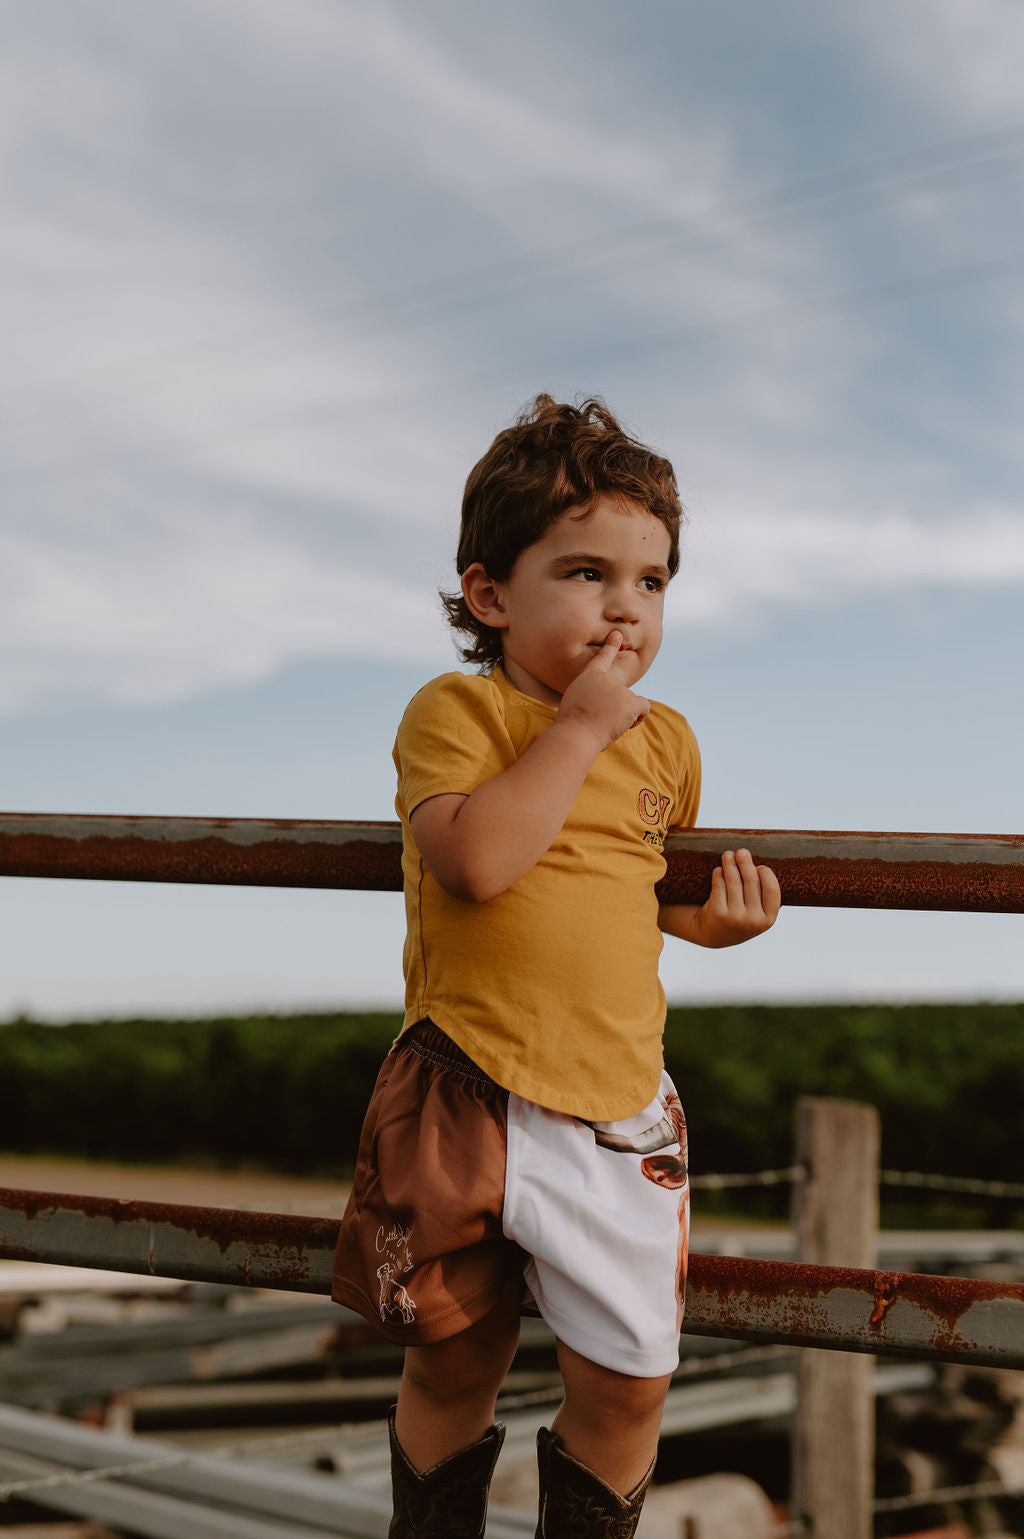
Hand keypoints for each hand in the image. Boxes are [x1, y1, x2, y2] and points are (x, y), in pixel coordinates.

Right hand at [554, 631, 649, 751]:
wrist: (575, 734)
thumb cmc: (570, 725)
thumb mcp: (573, 703)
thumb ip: (590, 697)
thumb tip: (604, 706)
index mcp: (589, 675)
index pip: (603, 657)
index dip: (611, 645)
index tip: (618, 634)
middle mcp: (606, 678)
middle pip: (620, 691)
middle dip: (614, 705)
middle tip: (599, 718)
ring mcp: (619, 689)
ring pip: (630, 701)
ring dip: (622, 714)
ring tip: (606, 724)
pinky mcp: (630, 702)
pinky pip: (644, 707)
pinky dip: (638, 717)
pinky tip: (626, 724)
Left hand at [696, 848, 780, 947]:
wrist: (712, 935)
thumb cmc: (738, 917)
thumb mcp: (755, 913)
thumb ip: (761, 894)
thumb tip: (756, 860)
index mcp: (768, 920)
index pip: (772, 890)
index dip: (766, 874)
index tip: (759, 866)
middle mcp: (753, 920)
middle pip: (751, 881)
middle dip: (745, 863)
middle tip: (741, 852)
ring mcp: (734, 918)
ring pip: (733, 880)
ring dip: (730, 864)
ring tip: (728, 855)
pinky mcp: (717, 913)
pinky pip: (719, 885)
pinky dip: (718, 874)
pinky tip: (718, 870)